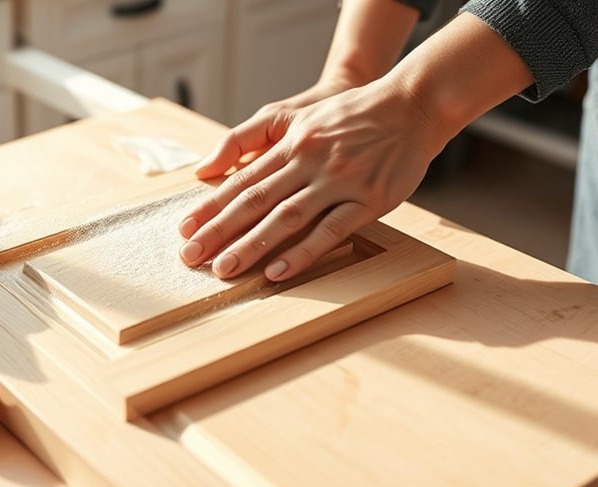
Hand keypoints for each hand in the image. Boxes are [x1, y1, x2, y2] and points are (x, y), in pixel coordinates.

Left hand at [179, 77, 446, 281]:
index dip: (211, 206)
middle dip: (219, 231)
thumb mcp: (296, 113)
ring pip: (286, 218)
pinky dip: (303, 252)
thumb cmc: (349, 113)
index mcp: (290, 143)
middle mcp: (309, 161)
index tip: (185, 229)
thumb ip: (249, 137)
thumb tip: (207, 167)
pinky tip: (278, 272)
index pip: (241, 180)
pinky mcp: (369, 198)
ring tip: (224, 269)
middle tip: (191, 257)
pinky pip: (330, 230)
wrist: (412, 104)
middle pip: (255, 201)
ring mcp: (339, 180)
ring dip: (252, 245)